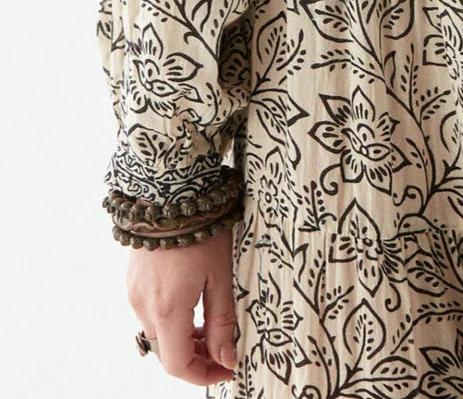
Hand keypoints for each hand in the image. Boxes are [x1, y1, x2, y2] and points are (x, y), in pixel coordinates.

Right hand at [125, 225, 237, 383]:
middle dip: (195, 357)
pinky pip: (150, 313)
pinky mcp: (133, 281)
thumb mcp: (221, 275)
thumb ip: (222, 321)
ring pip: (157, 334)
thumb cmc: (201, 229)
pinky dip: (169, 320)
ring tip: (209, 324)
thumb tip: (226, 358)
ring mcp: (134, 293)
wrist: (169, 189)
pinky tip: (190, 303)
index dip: (204, 375)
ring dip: (181, 338)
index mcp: (166, 310)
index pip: (178, 365)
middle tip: (222, 347)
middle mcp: (143, 307)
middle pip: (166, 352)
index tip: (227, 367)